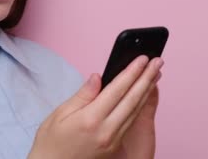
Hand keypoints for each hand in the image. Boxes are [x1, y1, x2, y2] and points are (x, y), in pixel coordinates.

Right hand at [27, 55, 163, 158]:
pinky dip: (140, 106)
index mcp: (90, 120)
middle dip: (146, 78)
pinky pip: (130, 122)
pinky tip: (144, 95)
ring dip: (147, 90)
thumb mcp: (59, 115)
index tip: (142, 58)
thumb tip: (97, 77)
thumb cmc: (50, 143)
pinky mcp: (115, 148)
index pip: (117, 90)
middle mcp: (106, 131)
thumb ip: (82, 95)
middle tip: (157, 62)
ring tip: (155, 74)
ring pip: (135, 111)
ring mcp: (113, 141)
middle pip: (132, 99)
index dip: (131, 72)